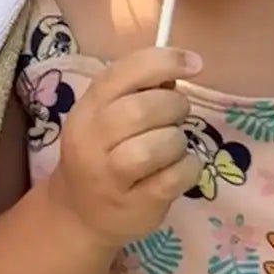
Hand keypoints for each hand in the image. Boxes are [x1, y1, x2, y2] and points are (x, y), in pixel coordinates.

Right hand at [49, 46, 201, 248]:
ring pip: (158, 146)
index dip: (162, 62)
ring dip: (178, 141)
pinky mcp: (136, 204)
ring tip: (173, 146)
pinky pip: (175, 178)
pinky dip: (188, 168)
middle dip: (174, 106)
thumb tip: (178, 66)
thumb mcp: (105, 116)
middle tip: (177, 114)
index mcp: (87, 108)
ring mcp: (111, 175)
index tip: (194, 63)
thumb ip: (136, 90)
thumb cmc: (101, 153)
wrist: (79, 211)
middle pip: (141, 110)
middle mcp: (92, 139)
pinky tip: (180, 168)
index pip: (122, 73)